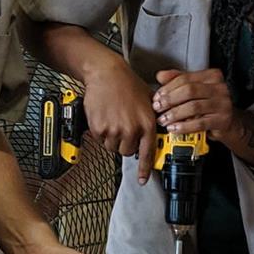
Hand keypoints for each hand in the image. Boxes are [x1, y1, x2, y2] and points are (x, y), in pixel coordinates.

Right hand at [83, 57, 159, 183]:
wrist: (106, 73)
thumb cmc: (127, 83)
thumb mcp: (149, 100)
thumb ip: (152, 119)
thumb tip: (154, 133)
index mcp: (147, 123)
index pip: (147, 153)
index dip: (144, 169)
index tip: (143, 180)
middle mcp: (132, 129)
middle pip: (127, 152)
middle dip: (124, 144)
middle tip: (121, 129)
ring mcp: (115, 130)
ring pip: (112, 147)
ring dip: (111, 138)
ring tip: (112, 119)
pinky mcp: (99, 128)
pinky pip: (99, 140)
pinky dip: (100, 132)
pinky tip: (104, 117)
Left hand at [153, 68, 236, 139]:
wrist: (229, 122)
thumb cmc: (209, 105)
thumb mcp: (195, 89)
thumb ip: (178, 80)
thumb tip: (161, 76)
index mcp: (212, 76)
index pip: (185, 78)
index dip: (168, 88)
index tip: (157, 97)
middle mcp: (219, 88)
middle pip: (188, 91)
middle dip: (169, 100)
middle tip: (158, 108)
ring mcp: (223, 104)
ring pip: (193, 107)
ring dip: (174, 114)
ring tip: (164, 120)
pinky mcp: (222, 120)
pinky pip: (199, 123)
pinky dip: (184, 126)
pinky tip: (174, 128)